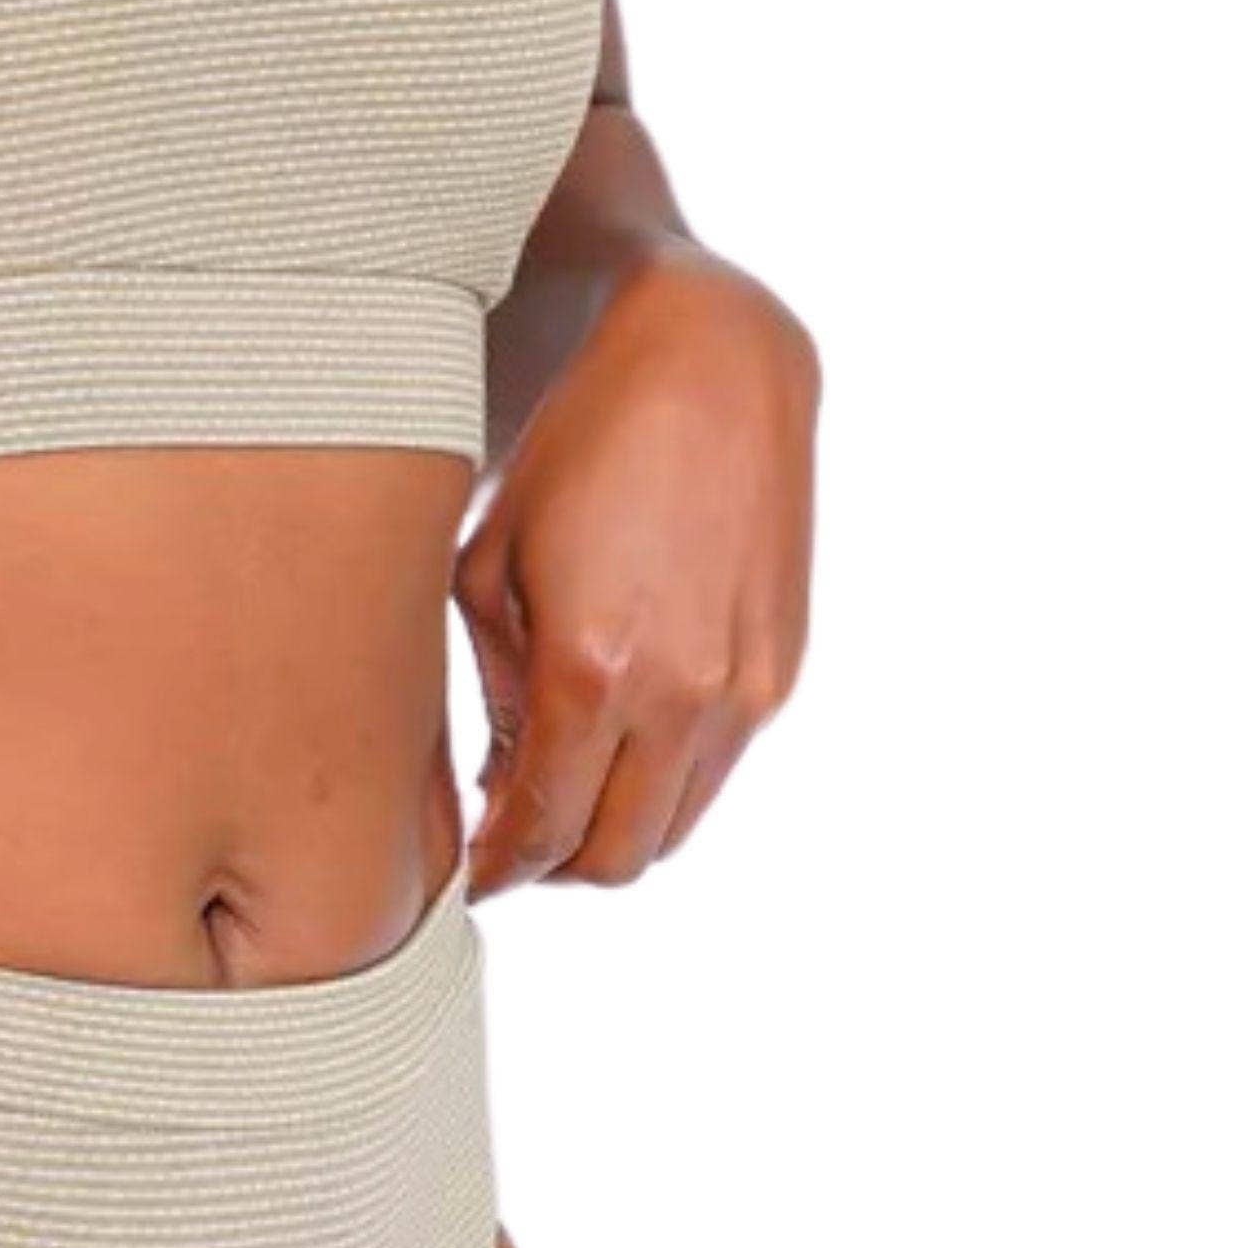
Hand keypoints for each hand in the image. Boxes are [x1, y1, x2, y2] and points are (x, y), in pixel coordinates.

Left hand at [454, 243, 816, 895]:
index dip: (499, 870)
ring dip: (612, 834)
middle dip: (553, 869)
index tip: (468, 878)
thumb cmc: (578, 449)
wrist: (714, 369)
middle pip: (615, 858)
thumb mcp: (491, 562)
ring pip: (674, 828)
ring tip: (556, 796)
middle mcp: (680, 696)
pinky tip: (616, 739)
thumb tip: (501, 781)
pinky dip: (662, 783)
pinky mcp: (779, 671)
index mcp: (591, 672)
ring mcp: (743, 690)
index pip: (542, 827)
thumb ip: (491, 686)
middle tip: (507, 848)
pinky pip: (715, 771)